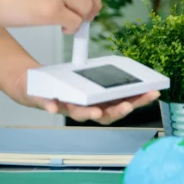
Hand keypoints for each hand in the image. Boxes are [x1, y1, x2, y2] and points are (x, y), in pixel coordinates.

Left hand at [8, 69, 161, 124]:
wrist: (31, 84)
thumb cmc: (63, 82)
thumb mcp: (87, 77)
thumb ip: (102, 76)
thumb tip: (126, 68)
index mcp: (97, 102)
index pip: (121, 104)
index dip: (137, 102)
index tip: (152, 94)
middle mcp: (84, 109)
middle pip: (104, 114)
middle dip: (117, 111)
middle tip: (128, 106)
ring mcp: (65, 107)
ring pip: (78, 114)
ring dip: (88, 114)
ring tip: (96, 111)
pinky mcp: (44, 102)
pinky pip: (47, 105)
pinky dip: (50, 107)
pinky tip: (53, 107)